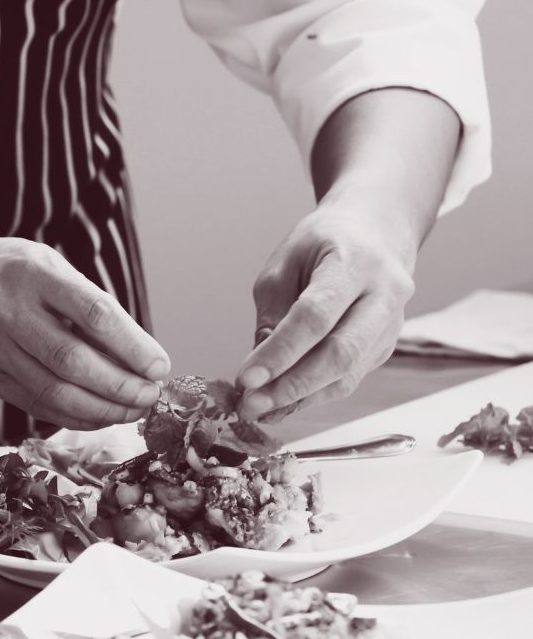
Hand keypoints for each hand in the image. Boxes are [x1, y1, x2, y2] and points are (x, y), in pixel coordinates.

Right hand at [0, 236, 169, 428]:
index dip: (131, 345)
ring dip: (101, 409)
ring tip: (132, 411)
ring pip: (52, 391)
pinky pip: (35, 405)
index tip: (159, 367)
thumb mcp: (53, 269)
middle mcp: (9, 309)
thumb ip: (91, 307)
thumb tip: (141, 358)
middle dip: (119, 386)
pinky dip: (73, 417)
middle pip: (71, 360)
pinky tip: (100, 417)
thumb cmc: (16, 274)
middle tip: (150, 397)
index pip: (92, 313)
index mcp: (35, 273)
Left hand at [235, 195, 417, 419]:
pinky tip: (282, 400)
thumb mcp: (285, 263)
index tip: (246, 379)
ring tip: (259, 408)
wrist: (377, 230)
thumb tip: (260, 368)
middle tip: (251, 405)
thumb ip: (273, 313)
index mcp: (355, 262)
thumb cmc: (324, 243)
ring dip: (300, 398)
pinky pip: (349, 378)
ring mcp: (392, 323)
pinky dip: (313, 394)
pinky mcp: (386, 345)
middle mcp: (385, 294)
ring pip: (348, 374)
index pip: (316, 316)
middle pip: (340, 353)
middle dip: (291, 386)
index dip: (280, 352)